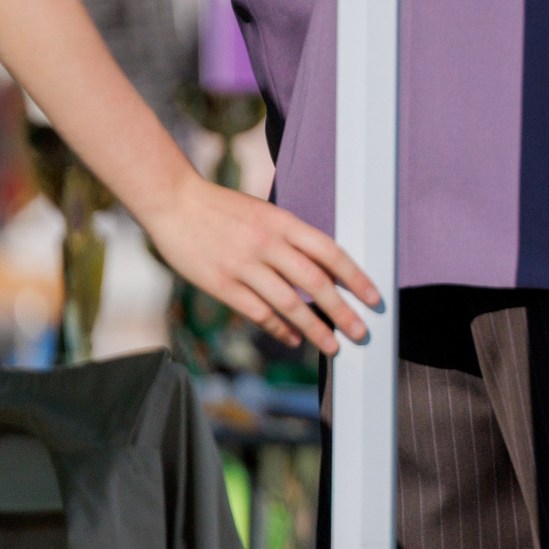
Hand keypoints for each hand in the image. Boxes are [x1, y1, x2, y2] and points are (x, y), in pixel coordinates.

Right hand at [137, 174, 381, 353]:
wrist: (174, 202)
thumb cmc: (223, 208)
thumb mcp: (266, 213)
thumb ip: (292, 238)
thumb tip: (325, 269)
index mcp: (284, 222)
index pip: (330, 252)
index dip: (355, 277)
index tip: (373, 298)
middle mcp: (267, 243)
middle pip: (315, 282)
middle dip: (342, 311)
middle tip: (361, 332)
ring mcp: (243, 265)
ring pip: (288, 304)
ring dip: (313, 328)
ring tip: (332, 346)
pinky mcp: (220, 283)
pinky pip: (257, 312)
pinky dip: (278, 329)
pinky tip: (292, 339)